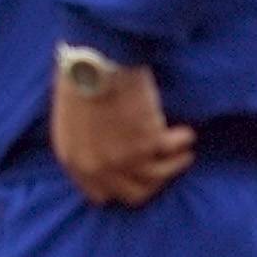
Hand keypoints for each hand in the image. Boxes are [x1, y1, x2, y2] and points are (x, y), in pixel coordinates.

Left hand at [50, 63, 194, 206]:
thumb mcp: (69, 120)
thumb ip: (84, 144)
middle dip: (150, 182)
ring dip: (174, 165)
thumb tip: (104, 152)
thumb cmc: (79, 79)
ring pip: (158, 177)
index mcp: (73, 160)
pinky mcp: (148, 144)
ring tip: (183, 154)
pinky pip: (173, 150)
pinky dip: (182, 142)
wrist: (94, 62)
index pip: (99, 194)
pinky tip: (186, 134)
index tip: (133, 177)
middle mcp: (97, 167)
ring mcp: (123, 159)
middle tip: (161, 168)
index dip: (119, 186)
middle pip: (132, 194)